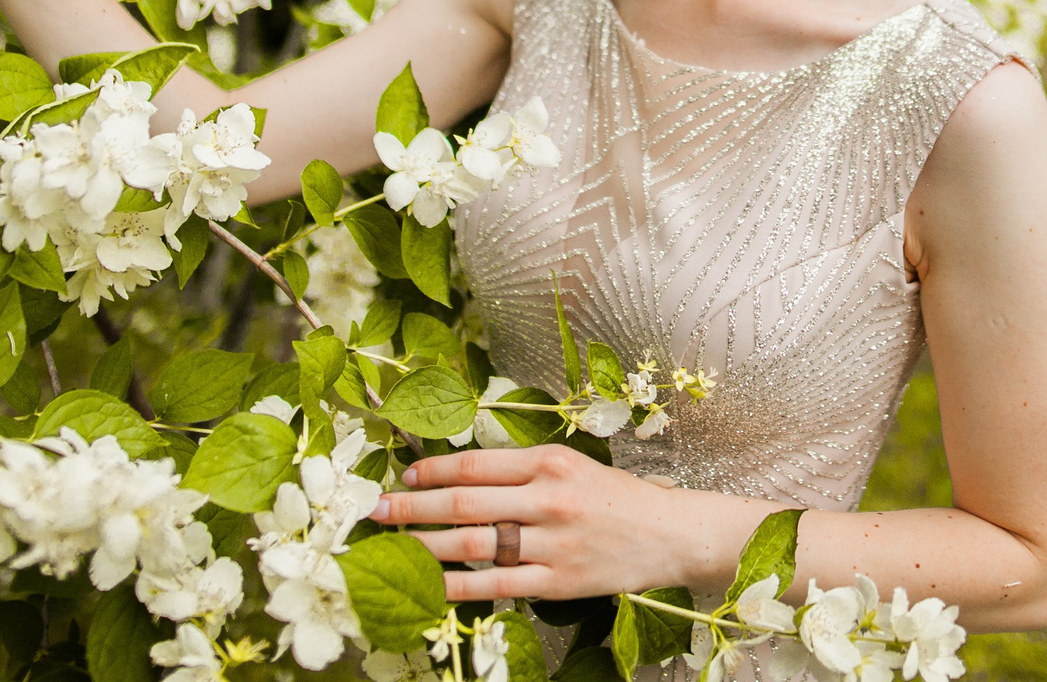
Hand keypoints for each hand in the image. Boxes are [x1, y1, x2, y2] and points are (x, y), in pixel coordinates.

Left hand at [372, 445, 699, 603]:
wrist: (670, 534)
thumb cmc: (618, 497)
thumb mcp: (574, 465)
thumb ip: (524, 468)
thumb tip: (461, 473)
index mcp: (551, 461)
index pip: (476, 464)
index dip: (432, 472)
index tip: (404, 476)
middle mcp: (549, 498)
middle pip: (465, 503)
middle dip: (412, 507)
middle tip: (375, 510)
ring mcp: (554, 543)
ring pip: (474, 545)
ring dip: (425, 546)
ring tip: (393, 547)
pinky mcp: (559, 582)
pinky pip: (496, 586)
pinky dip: (458, 586)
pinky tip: (431, 585)